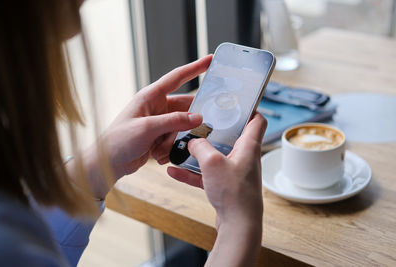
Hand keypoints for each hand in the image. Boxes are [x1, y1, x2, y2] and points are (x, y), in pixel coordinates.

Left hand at [76, 55, 211, 197]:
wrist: (108, 163)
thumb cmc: (119, 140)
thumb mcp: (147, 128)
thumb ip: (174, 121)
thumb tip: (199, 118)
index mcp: (151, 96)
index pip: (177, 77)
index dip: (195, 68)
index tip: (211, 59)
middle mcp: (157, 107)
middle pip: (185, 108)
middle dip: (186, 123)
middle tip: (191, 132)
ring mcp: (159, 122)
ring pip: (182, 128)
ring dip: (173, 141)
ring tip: (157, 150)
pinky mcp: (160, 136)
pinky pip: (176, 140)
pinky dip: (169, 149)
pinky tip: (155, 155)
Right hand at [167, 113, 266, 265]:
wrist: (238, 226)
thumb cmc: (233, 193)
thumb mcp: (212, 163)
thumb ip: (200, 147)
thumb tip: (192, 141)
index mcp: (248, 146)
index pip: (257, 120)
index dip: (249, 109)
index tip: (233, 104)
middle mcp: (244, 158)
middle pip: (231, 137)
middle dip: (213, 131)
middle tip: (198, 124)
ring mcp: (234, 173)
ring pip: (215, 157)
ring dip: (198, 153)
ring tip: (180, 148)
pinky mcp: (225, 187)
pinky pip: (207, 175)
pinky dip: (192, 172)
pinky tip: (173, 171)